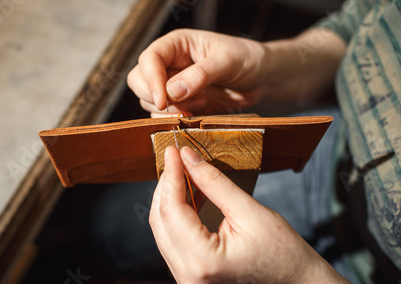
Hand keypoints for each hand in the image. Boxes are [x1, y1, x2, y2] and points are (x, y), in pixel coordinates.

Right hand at [128, 29, 267, 116]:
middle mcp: (169, 64)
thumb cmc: (247, 59)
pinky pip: (164, 116)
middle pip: (139, 81)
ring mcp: (173, 86)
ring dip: (169, 111)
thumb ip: (201, 75)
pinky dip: (174, 121)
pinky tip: (197, 115)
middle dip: (155, 98)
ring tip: (201, 105)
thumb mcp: (227, 61)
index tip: (163, 101)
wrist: (261, 78)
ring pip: (149, 101)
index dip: (151, 81)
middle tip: (184, 107)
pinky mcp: (181, 105)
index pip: (149, 60)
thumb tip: (173, 92)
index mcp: (176, 45)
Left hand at [149, 147, 400, 283]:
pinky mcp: (193, 272)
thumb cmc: (284, 249)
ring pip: (162, 227)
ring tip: (180, 167)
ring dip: (168, 196)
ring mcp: (187, 276)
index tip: (174, 147)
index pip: (172, 209)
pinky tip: (186, 189)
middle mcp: (187, 274)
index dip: (171, 175)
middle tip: (175, 153)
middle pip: (160, 218)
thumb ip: (216, 182)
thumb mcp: (251, 211)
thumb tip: (189, 155)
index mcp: (202, 262)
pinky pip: (172, 236)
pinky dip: (175, 212)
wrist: (298, 282)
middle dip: (165, 184)